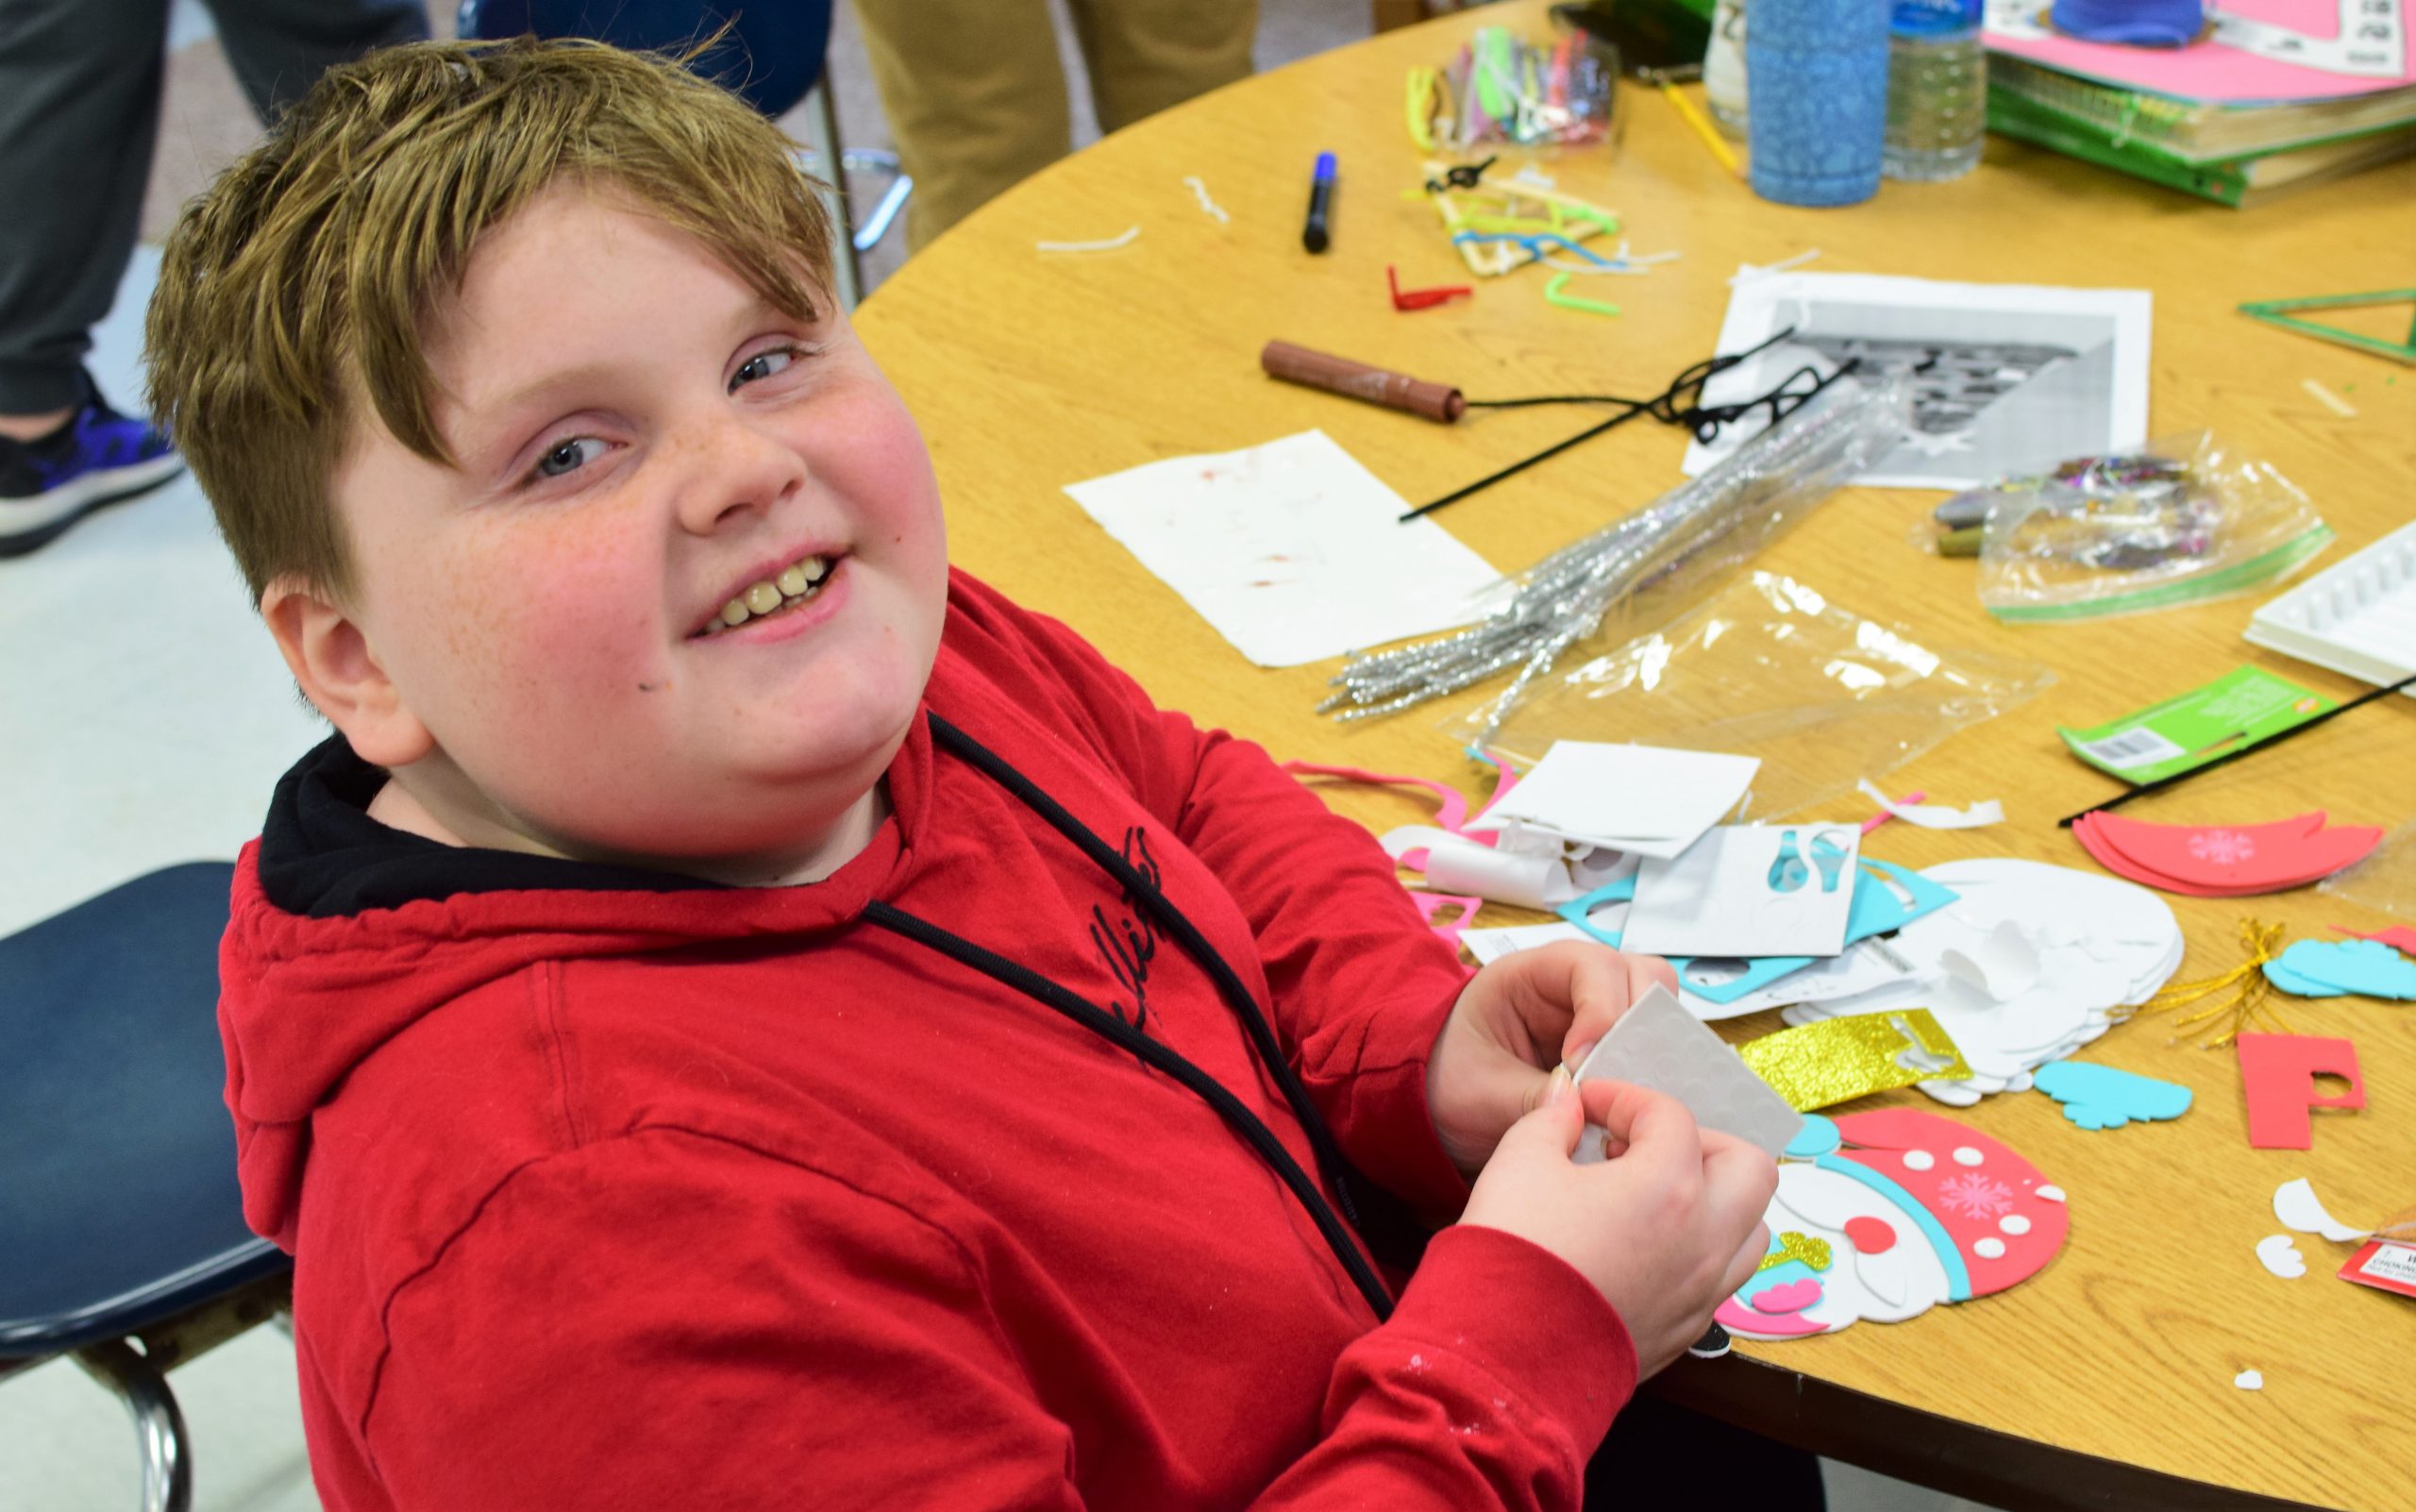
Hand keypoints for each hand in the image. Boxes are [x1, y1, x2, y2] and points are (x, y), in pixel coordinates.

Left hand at [1425, 941, 1676, 1176]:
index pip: (1590, 965)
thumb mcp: (1481, 1096)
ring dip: (1650, 1046)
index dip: (1599, 1010)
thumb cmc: (1451, 1083)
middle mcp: (1572, 983)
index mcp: (1529, 974)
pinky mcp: (1612, 1045)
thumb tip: (1590, 1106)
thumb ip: (1536, 1098)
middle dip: (1637, 1026)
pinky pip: (1649, 1044)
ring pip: (1654, 1005)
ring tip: (1626, 1090)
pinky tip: (1631, 1101)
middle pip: (1639, 975)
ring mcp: (1597, 1011)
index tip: (1581, 1061)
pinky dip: (1650, 1068)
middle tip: (1617, 1079)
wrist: (1442, 1103)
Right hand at [1461, 1075, 1775, 1377]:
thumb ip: (1549, 1119)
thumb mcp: (1519, 1163)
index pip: (1670, 1117)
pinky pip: (1722, 1277)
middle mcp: (1704, 1238)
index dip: (1625, 1099)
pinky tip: (1647, 1246)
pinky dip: (1700, 1249)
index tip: (1588, 1107)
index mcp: (1669, 1186)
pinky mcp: (1688, 1329)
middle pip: (1748, 1167)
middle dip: (1701, 1143)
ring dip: (1715, 1200)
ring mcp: (1703, 1289)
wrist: (1502, 1355)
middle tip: (1645, 1146)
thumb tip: (1566, 1103)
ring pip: (1750, 1228)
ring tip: (1657, 1197)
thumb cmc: (1514, 1254)